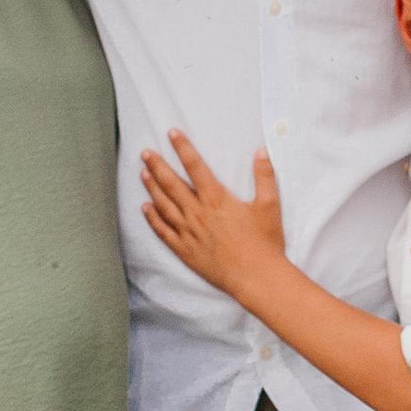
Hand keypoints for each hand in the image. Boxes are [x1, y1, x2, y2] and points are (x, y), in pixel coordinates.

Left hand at [139, 133, 285, 300]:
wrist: (256, 277)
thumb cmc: (264, 243)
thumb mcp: (269, 206)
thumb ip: (264, 176)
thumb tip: (261, 151)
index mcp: (217, 199)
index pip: (195, 166)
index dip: (183, 148)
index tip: (172, 133)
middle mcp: (198, 213)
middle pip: (172, 184)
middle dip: (157, 165)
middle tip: (145, 152)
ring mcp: (189, 233)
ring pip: (164, 205)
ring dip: (151, 188)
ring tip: (142, 173)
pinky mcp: (186, 250)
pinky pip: (163, 232)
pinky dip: (153, 219)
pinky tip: (145, 209)